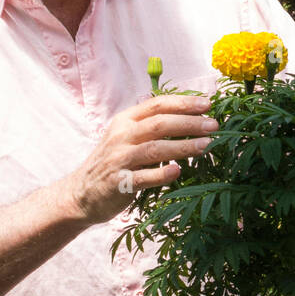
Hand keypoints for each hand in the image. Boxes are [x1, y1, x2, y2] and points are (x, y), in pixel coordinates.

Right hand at [69, 93, 218, 225]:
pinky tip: (178, 172)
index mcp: (125, 120)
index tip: (207, 104)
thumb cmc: (112, 162)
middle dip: (189, 123)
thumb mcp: (124, 136)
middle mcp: (121, 136)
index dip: (183, 103)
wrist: (81, 193)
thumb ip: (149, 125)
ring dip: (183, 146)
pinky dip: (162, 174)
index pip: (157, 104)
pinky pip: (144, 177)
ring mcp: (119, 159)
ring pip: (155, 148)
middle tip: (213, 125)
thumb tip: (187, 113)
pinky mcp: (119, 183)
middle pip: (159, 123)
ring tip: (206, 145)